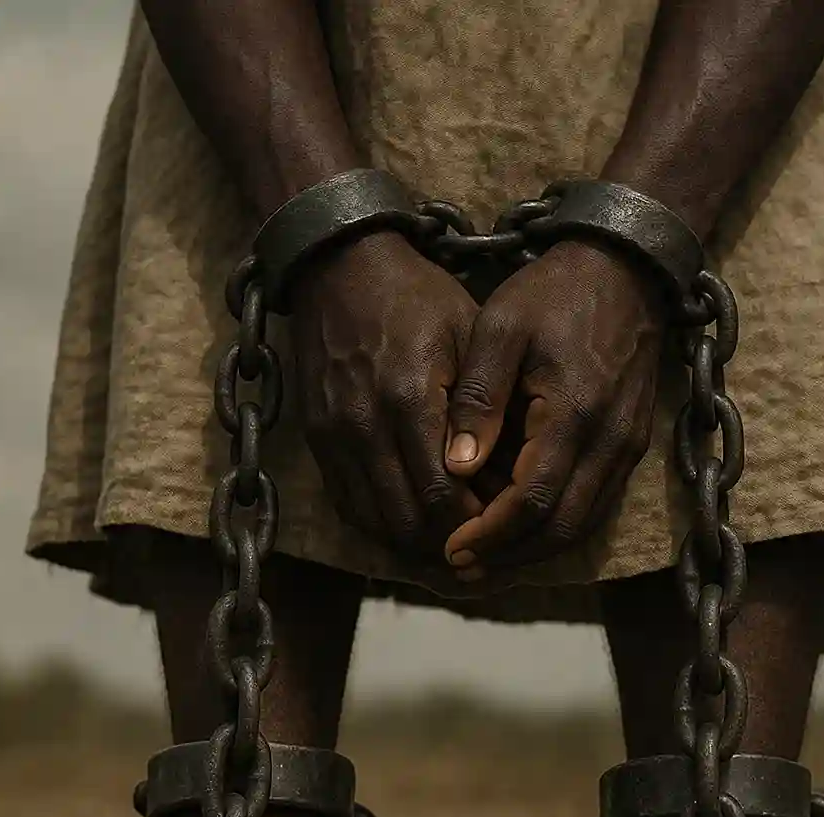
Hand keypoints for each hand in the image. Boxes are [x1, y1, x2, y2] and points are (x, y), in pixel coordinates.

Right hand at [290, 230, 482, 556]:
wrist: (338, 266)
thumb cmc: (416, 297)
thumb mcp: (468, 337)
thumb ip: (484, 409)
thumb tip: (507, 476)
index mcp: (408, 399)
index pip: (442, 495)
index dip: (474, 524)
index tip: (503, 528)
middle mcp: (363, 425)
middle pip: (406, 522)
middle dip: (447, 543)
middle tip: (482, 544)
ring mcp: (333, 435)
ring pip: (373, 522)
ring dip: (413, 542)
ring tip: (451, 542)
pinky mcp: (315, 438)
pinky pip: (346, 504)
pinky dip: (380, 524)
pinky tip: (412, 523)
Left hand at [442, 239, 666, 574]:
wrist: (626, 267)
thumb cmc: (555, 292)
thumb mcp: (501, 328)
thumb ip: (479, 398)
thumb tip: (457, 467)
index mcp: (573, 413)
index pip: (532, 500)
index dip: (490, 533)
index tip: (450, 547)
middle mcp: (609, 441)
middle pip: (562, 527)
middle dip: (509, 554)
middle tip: (460, 565)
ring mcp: (626, 447)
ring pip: (584, 523)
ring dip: (534, 548)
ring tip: (485, 557)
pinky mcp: (630, 444)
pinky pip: (596, 503)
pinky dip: (558, 526)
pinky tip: (521, 528)